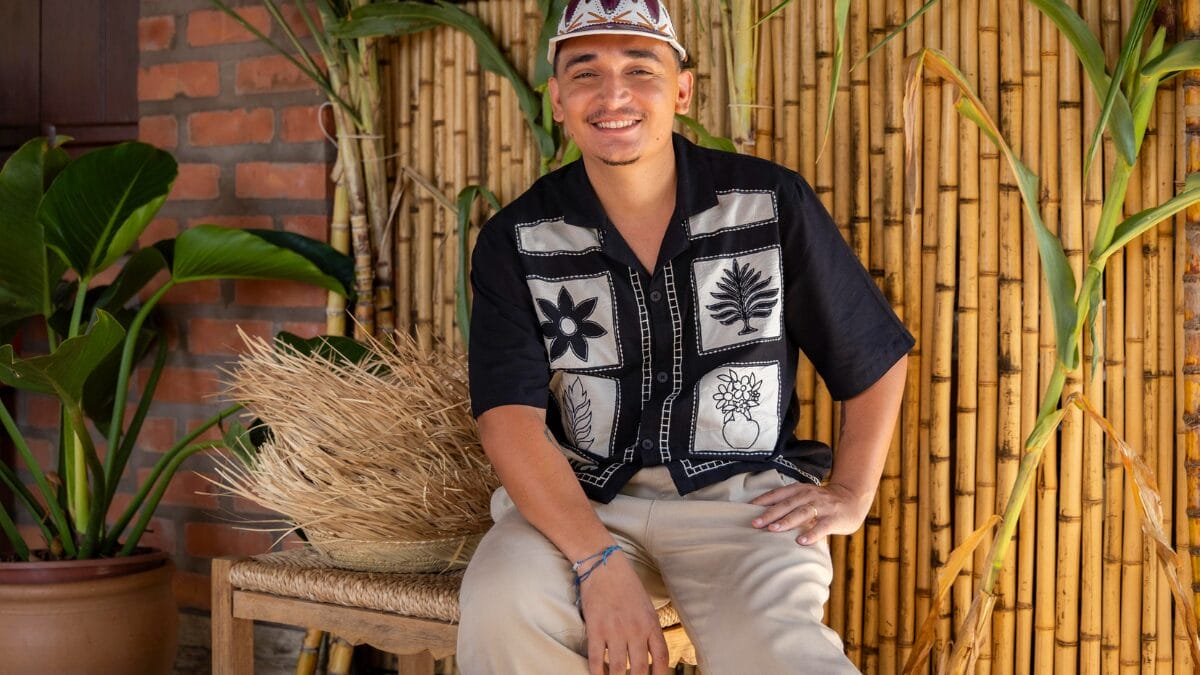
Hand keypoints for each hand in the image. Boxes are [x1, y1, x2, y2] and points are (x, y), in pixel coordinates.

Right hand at [577, 551, 668, 674]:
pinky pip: (596, 659)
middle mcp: (635, 630)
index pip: (661, 658)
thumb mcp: (646, 606)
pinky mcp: (595, 629)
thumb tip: (651, 652)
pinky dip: (597, 672)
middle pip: (639, 669)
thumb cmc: (627, 585)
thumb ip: (650, 629)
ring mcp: (614, 631)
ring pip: (618, 669)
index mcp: (651, 624)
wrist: (605, 566)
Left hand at [749, 481, 873, 544]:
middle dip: (770, 513)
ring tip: (773, 529)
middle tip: (755, 523)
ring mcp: (823, 506)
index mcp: (800, 490)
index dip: (763, 501)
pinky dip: (811, 533)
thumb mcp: (805, 497)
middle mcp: (810, 495)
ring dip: (787, 521)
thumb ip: (789, 504)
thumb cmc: (823, 502)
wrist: (853, 498)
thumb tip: (764, 517)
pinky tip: (801, 541)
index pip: (779, 494)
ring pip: (802, 512)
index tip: (747, 509)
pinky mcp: (834, 518)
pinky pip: (822, 526)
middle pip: (787, 504)